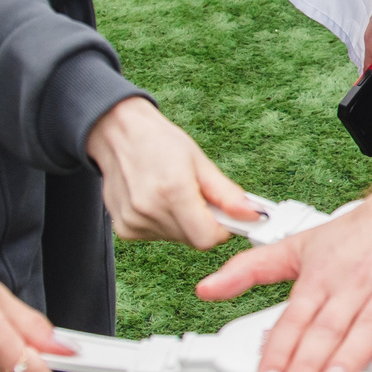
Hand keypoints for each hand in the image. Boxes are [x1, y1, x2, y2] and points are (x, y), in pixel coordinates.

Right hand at [86, 96, 253, 247]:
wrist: (117, 133)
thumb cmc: (158, 142)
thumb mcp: (200, 161)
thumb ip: (227, 194)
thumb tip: (253, 214)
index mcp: (173, 190)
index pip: (208, 238)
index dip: (221, 229)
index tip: (223, 215)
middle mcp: (150, 210)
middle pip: (193, 238)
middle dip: (202, 222)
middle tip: (195, 195)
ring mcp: (134, 222)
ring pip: (177, 238)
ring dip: (183, 222)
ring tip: (172, 193)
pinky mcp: (125, 228)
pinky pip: (158, 236)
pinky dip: (164, 223)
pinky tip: (156, 200)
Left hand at [197, 178, 371, 371]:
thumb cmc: (361, 231)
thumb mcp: (300, 245)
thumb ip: (251, 270)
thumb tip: (206, 289)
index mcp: (321, 277)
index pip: (294, 320)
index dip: (278, 353)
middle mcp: (353, 283)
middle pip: (326, 329)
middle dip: (306, 366)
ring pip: (367, 327)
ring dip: (349, 358)